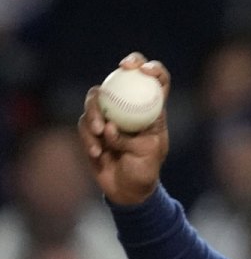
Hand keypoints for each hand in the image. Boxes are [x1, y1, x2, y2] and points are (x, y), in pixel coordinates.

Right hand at [77, 52, 170, 204]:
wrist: (128, 190)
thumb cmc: (146, 170)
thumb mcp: (149, 153)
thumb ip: (131, 138)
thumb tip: (111, 126)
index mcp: (153, 110)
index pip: (156, 81)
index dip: (152, 68)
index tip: (143, 69)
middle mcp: (131, 107)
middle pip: (123, 77)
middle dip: (122, 70)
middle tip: (116, 75)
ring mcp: (110, 115)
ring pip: (96, 98)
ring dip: (95, 113)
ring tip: (99, 133)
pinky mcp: (92, 128)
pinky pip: (84, 124)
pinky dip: (88, 137)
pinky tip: (96, 152)